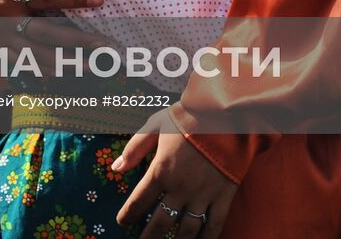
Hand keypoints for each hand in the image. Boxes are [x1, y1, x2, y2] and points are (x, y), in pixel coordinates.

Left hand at [116, 110, 237, 238]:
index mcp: (161, 170)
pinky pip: (215, 225)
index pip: (139, 201)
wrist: (225, 115)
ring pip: (187, 229)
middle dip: (149, 237)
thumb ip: (135, 148)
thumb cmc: (187, 117)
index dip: (128, 215)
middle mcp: (180, 188)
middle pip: (161, 222)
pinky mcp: (223, 196)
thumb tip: (116, 168)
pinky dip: (207, 238)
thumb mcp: (155, 125)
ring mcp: (203, 195)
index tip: (122, 222)